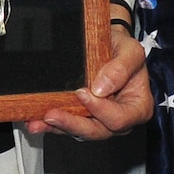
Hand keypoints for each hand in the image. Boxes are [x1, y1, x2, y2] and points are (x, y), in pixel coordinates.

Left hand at [25, 25, 151, 139]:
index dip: (100, 110)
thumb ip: (122, 69)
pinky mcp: (83, 116)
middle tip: (52, 115)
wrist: (111, 43)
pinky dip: (50, 125)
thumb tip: (102, 88)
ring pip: (79, 131)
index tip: (83, 93)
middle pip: (97, 131)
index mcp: (137, 107)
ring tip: (37, 122)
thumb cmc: (124, 49)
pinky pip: (67, 124)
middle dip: (72, 124)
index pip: (119, 119)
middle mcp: (120, 118)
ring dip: (56, 127)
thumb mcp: (131, 51)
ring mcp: (100, 119)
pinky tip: (36, 122)